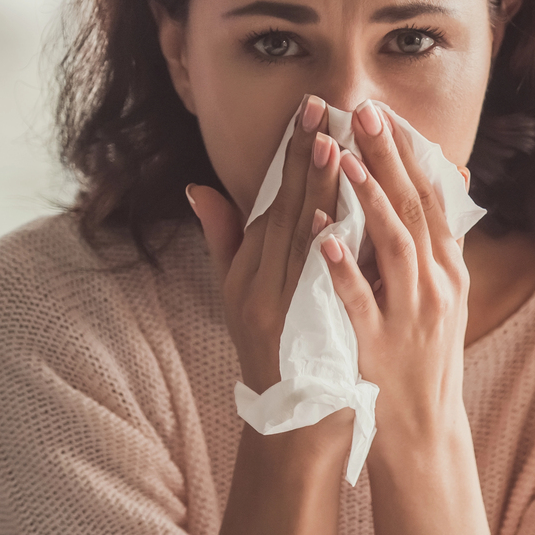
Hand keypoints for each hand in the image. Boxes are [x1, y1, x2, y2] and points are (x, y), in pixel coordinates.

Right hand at [186, 94, 343, 395]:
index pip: (274, 199)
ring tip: (336, 146)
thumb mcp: (239, 298)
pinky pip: (307, 284)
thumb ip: (226, 240)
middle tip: (329, 110)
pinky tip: (331, 218)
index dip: (292, 154)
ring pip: (297, 239)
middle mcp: (259, 282)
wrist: (293, 424)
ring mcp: (277, 307)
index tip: (314, 111)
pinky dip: (316, 252)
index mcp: (251, 268)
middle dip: (306, 157)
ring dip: (315, 192)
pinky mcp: (294, 332)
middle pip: (286, 209)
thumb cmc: (276, 354)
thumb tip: (198, 187)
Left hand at [320, 100, 469, 445]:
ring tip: (341, 158)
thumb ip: (442, 238)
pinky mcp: (380, 344)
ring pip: (395, 245)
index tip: (383, 113)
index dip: (407, 154)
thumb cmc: (424, 357)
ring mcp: (411, 314)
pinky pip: (360, 300)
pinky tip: (323, 236)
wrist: (424, 429)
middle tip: (362, 111)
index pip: (429, 198)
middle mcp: (437, 285)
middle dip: (388, 157)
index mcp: (448, 270)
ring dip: (368, 199)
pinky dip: (343, 267)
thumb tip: (453, 176)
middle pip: (414, 208)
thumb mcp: (444, 295)